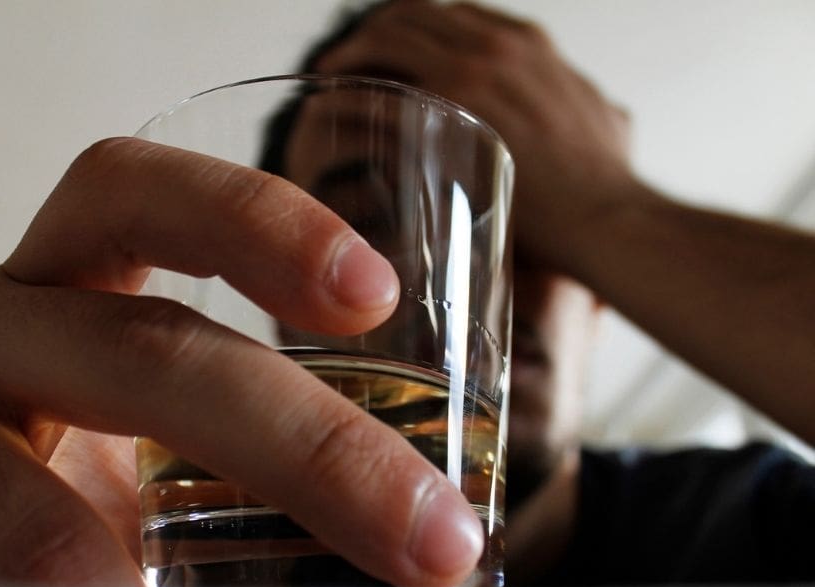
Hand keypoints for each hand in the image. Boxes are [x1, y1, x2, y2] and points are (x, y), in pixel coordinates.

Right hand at [0, 138, 482, 586]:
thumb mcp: (131, 458)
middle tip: (427, 544)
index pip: (137, 198)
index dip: (256, 222)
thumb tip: (413, 545)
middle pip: (149, 352)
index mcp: (51, 289)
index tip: (372, 293)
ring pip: (45, 534)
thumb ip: (232, 468)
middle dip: (313, 455)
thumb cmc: (34, 499)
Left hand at [315, 0, 639, 270]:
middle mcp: (495, 45)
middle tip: (343, 63)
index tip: (387, 51)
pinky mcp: (447, 117)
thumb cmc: (608, 183)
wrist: (607, 217)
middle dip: (371, 34)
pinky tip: (333, 111)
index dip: (409, 28)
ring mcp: (470, 75)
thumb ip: (582, 105)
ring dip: (352, 54)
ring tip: (329, 80)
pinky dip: (349, 94)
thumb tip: (602, 114)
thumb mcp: (606, 120)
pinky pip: (379, 89)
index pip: (450, 13)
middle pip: (412, 14)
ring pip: (388, 38)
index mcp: (527, 43)